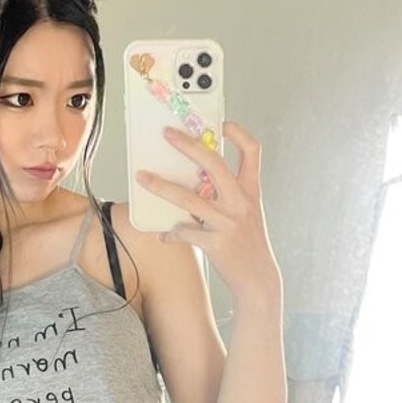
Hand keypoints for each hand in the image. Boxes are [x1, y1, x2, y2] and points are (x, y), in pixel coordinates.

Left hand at [135, 121, 279, 295]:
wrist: (258, 279)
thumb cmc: (248, 243)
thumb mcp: (246, 213)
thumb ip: (226, 194)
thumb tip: (195, 178)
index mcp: (251, 191)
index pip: (252, 152)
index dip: (238, 133)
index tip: (222, 123)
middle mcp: (241, 203)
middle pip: (214, 164)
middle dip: (188, 145)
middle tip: (167, 134)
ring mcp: (228, 223)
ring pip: (188, 199)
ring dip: (161, 186)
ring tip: (142, 177)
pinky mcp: (216, 244)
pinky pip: (185, 232)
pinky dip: (171, 232)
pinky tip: (163, 235)